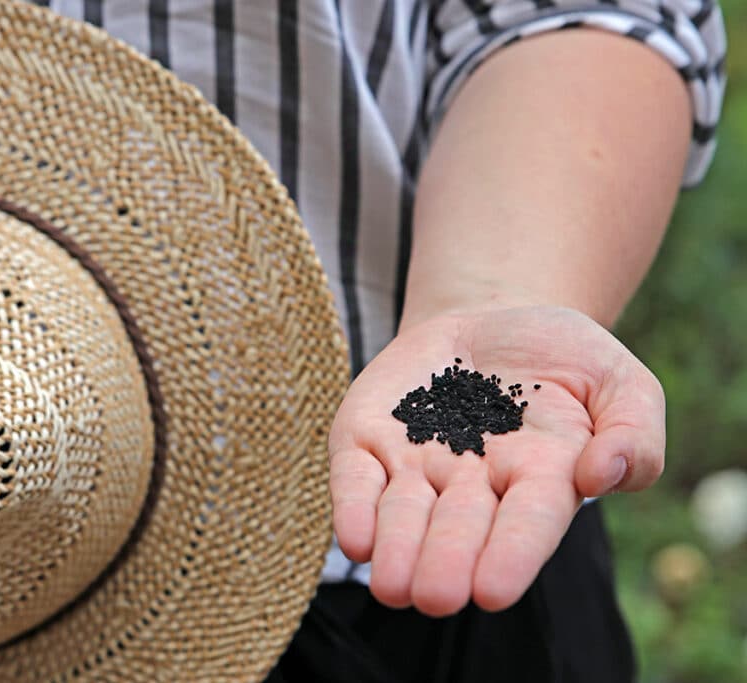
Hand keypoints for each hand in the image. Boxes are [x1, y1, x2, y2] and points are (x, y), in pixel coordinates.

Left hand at [328, 306, 664, 614]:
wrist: (490, 324)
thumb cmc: (563, 360)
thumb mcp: (617, 379)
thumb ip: (632, 429)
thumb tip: (602, 473)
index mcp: (540, 477)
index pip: (527, 523)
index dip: (511, 554)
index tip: (493, 591)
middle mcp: (473, 483)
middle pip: (457, 528)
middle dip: (445, 562)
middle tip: (435, 598)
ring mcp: (416, 464)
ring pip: (403, 514)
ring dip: (396, 549)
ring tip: (391, 587)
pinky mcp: (367, 439)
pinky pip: (357, 478)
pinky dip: (352, 507)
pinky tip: (354, 540)